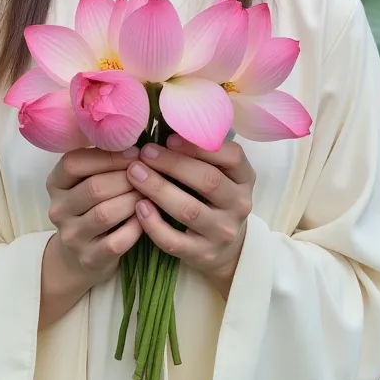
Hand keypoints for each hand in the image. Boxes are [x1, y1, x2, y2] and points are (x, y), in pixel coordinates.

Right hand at [46, 146, 143, 286]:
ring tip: (151, 193)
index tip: (136, 153)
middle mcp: (58, 209)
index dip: (108, 156)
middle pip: (94, 187)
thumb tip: (140, 141)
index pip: (74, 162)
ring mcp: (72, 236)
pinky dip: (136, 228)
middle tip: (150, 174)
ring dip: (133, 200)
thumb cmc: (93, 207)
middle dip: (127, 178)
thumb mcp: (87, 182)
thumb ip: (104, 162)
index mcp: (56, 183)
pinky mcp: (89, 258)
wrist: (80, 256)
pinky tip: (147, 218)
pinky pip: (117, 241)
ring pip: (106, 213)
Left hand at [125, 136, 254, 297]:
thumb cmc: (214, 200)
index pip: (232, 156)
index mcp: (245, 178)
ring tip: (134, 173)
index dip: (199, 145)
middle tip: (144, 153)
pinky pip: (174, 241)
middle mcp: (239, 205)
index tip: (168, 138)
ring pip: (189, 211)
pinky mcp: (203, 254)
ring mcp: (222, 232)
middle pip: (207, 181)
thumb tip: (165, 124)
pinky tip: (138, 207)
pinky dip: (154, 224)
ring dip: (158, 189)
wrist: (227, 249)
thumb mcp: (221, 175)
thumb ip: (202, 154)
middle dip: (172, 164)